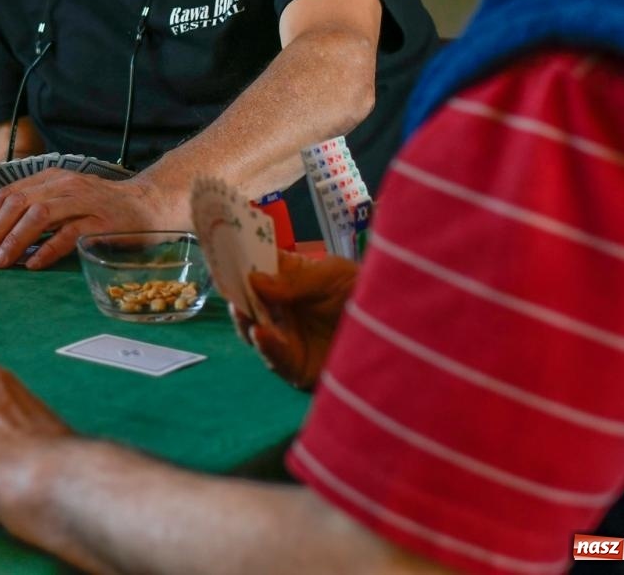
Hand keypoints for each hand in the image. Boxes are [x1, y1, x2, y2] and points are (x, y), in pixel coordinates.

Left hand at [0, 170, 164, 267]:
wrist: (150, 204)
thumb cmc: (103, 208)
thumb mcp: (66, 199)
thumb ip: (38, 209)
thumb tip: (0, 234)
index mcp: (52, 178)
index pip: (10, 193)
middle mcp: (64, 185)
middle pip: (19, 203)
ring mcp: (83, 202)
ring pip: (39, 216)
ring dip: (15, 240)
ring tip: (1, 262)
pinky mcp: (101, 222)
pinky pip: (68, 234)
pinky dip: (47, 249)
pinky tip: (32, 264)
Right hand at [231, 250, 357, 389]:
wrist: (401, 325)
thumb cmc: (365, 291)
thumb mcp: (331, 275)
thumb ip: (294, 281)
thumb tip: (254, 279)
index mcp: (286, 282)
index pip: (254, 272)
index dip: (238, 264)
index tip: (222, 256)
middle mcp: (281, 310)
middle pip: (248, 303)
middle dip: (236, 295)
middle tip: (227, 285)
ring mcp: (287, 339)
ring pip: (254, 331)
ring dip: (245, 321)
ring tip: (241, 310)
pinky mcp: (296, 367)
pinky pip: (275, 358)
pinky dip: (266, 346)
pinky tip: (261, 333)